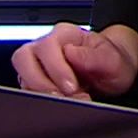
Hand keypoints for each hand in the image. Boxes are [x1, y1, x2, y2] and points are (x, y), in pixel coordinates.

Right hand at [10, 22, 137, 100]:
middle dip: (41, 82)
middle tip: (64, 96)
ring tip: (68, 101)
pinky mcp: (37, 81)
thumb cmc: (113, 61)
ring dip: (42, 93)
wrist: (115, 73)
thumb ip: (93, 56)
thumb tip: (71, 53)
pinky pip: (29, 91)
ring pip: (23, 76)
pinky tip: (63, 103)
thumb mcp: (112, 59)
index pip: (47, 46)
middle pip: (23, 58)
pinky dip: (43, 100)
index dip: (57, 69)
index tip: (72, 87)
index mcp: (65, 34)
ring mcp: (39, 64)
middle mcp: (47, 46)